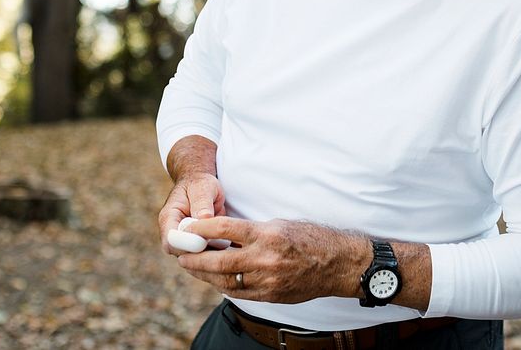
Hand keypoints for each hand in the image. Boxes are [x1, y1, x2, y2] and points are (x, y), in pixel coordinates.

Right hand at [158, 173, 225, 254]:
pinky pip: (206, 257)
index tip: (205, 239)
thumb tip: (204, 218)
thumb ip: (202, 202)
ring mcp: (185, 242)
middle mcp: (174, 234)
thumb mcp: (202, 187)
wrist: (202, 186)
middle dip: (202, 254)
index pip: (171, 242)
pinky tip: (231, 249)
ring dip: (212, 256)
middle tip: (222, 245)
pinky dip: (217, 255)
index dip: (187, 245)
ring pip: (195, 260)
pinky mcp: (197, 246)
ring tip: (228, 245)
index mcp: (169, 218)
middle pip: (183, 255)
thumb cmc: (200, 184)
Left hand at [177, 217, 369, 303]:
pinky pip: (240, 293)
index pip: (225, 229)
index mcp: (267, 235)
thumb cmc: (310, 238)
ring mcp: (268, 281)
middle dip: (196, 259)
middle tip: (182, 255)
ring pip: (226, 280)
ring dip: (206, 275)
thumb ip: (251, 230)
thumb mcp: (280, 224)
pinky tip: (215, 280)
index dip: (202, 229)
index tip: (188, 228)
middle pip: (219, 261)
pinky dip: (223, 286)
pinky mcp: (271, 296)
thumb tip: (221, 233)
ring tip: (193, 268)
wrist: (338, 264)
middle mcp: (265, 259)